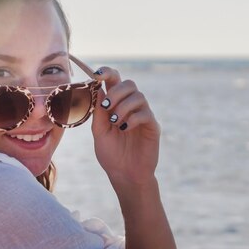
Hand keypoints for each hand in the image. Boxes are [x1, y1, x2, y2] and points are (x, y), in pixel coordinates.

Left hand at [91, 66, 159, 187]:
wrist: (124, 175)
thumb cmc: (111, 155)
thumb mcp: (99, 132)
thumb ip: (98, 112)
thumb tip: (98, 89)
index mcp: (116, 105)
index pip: (114, 81)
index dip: (106, 73)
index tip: (96, 75)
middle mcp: (131, 107)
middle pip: (129, 84)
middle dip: (116, 91)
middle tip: (107, 107)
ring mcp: (143, 116)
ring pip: (138, 96)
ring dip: (123, 107)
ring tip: (116, 123)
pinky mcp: (152, 127)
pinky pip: (145, 113)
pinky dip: (133, 118)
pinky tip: (125, 129)